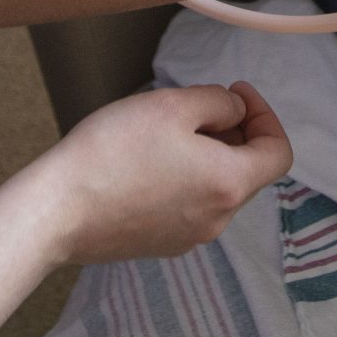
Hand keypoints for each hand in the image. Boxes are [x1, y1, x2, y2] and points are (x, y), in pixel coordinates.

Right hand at [37, 82, 292, 265]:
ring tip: (169, 129)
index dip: (265, 115)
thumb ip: (218, 103)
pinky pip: (189, 205)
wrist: (58, 210)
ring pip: (217, 187)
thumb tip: (235, 112)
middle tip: (200, 104)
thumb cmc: (114, 152)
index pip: (278, 153)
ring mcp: (189, 237)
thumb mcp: (173, 105)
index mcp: (229, 185)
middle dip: (234, 131)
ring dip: (208, 154)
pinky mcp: (160, 244)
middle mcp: (217, 219)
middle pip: (247, 170)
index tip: (237, 93)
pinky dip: (185, 178)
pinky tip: (148, 160)